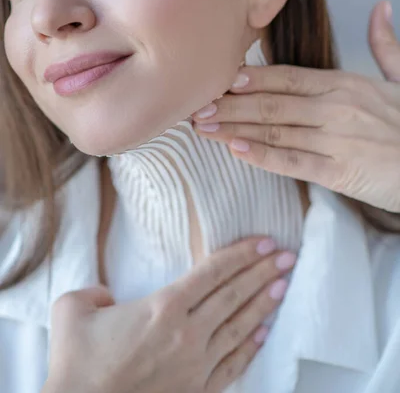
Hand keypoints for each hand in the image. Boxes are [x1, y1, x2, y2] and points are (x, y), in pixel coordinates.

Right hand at [43, 236, 293, 392]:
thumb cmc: (76, 363)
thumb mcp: (73, 309)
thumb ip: (94, 291)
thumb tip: (108, 295)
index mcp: (163, 307)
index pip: (213, 271)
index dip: (242, 254)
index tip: (266, 242)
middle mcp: (187, 333)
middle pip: (234, 294)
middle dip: (264, 272)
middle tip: (287, 256)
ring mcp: (196, 364)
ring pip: (240, 326)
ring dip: (264, 303)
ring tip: (284, 285)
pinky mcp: (197, 392)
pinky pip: (232, 365)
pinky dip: (251, 346)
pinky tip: (264, 332)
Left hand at [192, 1, 399, 211]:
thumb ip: (386, 45)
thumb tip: (380, 7)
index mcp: (345, 83)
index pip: (287, 76)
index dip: (250, 77)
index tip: (218, 78)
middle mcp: (337, 107)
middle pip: (272, 101)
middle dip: (231, 104)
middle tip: (196, 105)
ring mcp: (338, 139)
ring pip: (276, 130)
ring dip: (235, 128)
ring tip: (203, 126)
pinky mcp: (341, 171)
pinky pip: (294, 161)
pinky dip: (263, 156)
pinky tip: (236, 150)